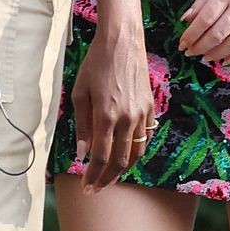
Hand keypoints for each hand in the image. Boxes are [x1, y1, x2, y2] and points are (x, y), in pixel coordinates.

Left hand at [71, 25, 156, 191]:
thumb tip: (81, 153)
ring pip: (136, 152)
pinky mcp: (150, 107)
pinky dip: (137, 150)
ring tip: (110, 176)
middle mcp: (126, 118)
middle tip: (96, 188)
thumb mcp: (80, 93)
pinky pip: (146, 136)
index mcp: (105, 116)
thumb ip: (81, 126)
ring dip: (124, 169)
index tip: (86, 188)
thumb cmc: (95, 64)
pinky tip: (127, 154)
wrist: (122, 42)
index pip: (101, 158)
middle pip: (120, 161)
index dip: (93, 176)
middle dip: (107, 179)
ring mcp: (141, 113)